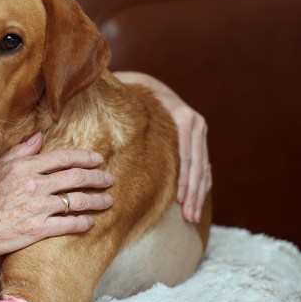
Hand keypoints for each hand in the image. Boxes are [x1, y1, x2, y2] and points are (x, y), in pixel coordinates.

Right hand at [0, 132, 113, 299]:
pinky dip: (83, 223)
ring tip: (107, 201)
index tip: (97, 159)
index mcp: (24, 167)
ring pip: (77, 201)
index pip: (63, 157)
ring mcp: (37, 208)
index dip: (85, 157)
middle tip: (109, 179)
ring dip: (97, 201)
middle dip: (98, 178)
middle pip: (76, 178)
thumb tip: (39, 137)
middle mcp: (34, 185)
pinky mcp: (37, 229)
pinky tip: (90, 223)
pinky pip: (68, 224)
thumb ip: (19, 151)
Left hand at [114, 71, 210, 221]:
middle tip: (188, 218)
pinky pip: (203, 167)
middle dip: (193, 194)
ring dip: (198, 195)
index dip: (183, 180)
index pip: (186, 155)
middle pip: (197, 166)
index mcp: (182, 117)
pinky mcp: (199, 140)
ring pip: (203, 169)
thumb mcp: (127, 99)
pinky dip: (200, 185)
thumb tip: (96, 125)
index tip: (179, 201)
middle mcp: (196, 124)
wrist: (149, 83)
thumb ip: (120, 111)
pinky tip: (196, 203)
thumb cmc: (133, 93)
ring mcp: (200, 133)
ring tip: (191, 218)